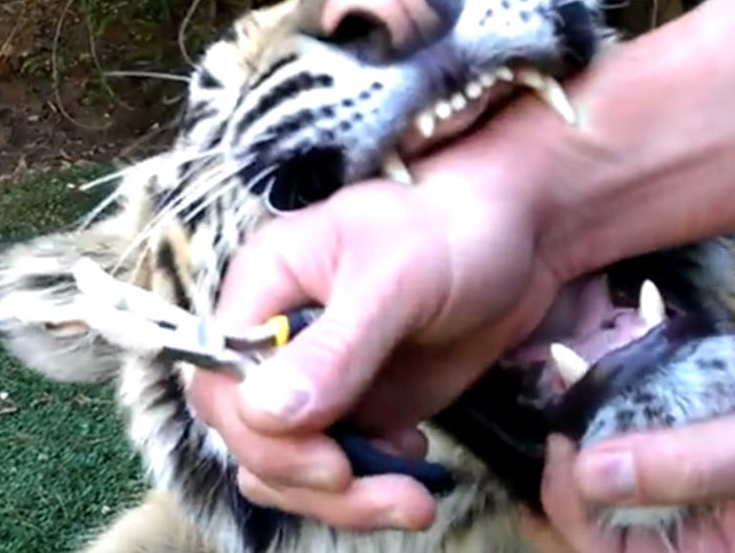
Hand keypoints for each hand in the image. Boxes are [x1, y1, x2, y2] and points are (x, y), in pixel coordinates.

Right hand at [187, 96, 585, 529]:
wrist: (514, 245)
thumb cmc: (452, 234)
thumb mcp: (396, 280)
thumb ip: (335, 348)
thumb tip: (263, 413)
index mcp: (264, 287)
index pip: (220, 379)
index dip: (258, 434)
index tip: (327, 461)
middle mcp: (276, 339)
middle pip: (248, 436)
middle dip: (305, 479)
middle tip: (376, 490)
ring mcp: (315, 380)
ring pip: (287, 467)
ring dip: (341, 499)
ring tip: (412, 497)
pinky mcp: (357, 409)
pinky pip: (337, 471)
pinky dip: (370, 487)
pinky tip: (415, 458)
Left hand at [539, 308, 734, 552]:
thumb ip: (686, 467)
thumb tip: (590, 474)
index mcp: (708, 547)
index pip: (607, 550)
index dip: (572, 504)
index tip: (566, 444)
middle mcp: (686, 513)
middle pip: (595, 506)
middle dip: (570, 459)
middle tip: (564, 407)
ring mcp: (679, 465)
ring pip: (603, 458)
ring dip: (585, 419)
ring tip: (574, 379)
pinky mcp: (679, 422)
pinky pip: (626, 418)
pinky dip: (610, 391)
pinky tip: (601, 364)